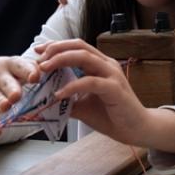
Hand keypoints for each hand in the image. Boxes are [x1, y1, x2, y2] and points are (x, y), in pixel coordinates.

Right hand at [0, 56, 40, 130]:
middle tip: (16, 95)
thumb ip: (32, 66)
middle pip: (7, 83)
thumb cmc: (3, 73)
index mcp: (11, 65)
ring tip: (6, 107)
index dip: (28, 71)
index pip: (20, 66)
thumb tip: (53, 67)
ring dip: (2, 103)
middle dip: (12, 90)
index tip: (35, 77)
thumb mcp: (14, 65)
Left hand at [36, 39, 151, 144]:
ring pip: (85, 57)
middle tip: (38, 58)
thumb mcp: (83, 106)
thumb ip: (67, 99)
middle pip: (79, 46)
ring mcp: (112, 75)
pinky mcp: (115, 89)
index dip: (56, 46)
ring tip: (44, 69)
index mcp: (99, 64)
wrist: (136, 129)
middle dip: (56, 49)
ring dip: (61, 60)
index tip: (38, 52)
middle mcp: (106, 64)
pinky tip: (59, 93)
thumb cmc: (111, 115)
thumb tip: (44, 99)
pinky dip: (73, 86)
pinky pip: (91, 82)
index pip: (76, 47)